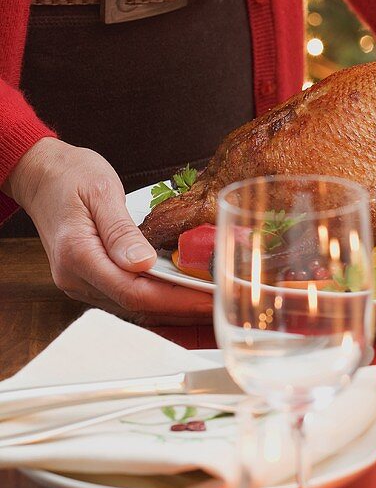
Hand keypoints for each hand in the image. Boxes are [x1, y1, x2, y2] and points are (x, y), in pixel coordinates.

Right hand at [5, 138, 211, 323]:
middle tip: (222, 306)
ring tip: (210, 305)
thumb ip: (121, 230)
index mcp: (77, 254)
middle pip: (137, 307)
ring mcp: (81, 284)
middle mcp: (75, 278)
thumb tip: (143, 263)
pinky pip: (128, 299)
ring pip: (134, 309)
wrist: (41, 176)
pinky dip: (158, 302)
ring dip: (173, 310)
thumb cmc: (70, 176)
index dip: (175, 300)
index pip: (133, 291)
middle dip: (182, 310)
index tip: (208, 299)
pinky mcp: (89, 282)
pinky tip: (184, 298)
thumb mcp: (101, 191)